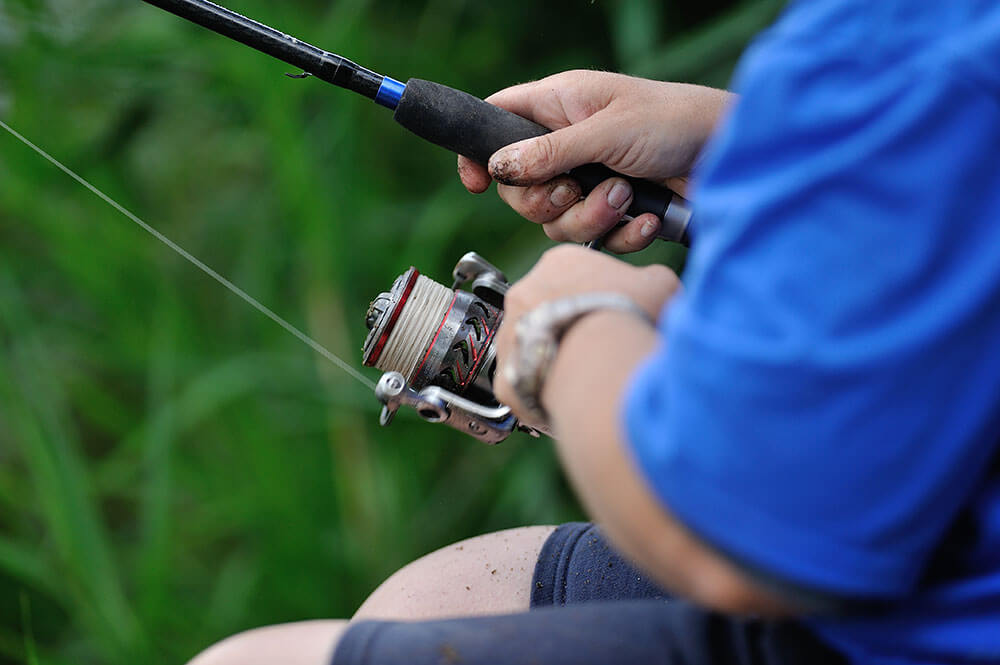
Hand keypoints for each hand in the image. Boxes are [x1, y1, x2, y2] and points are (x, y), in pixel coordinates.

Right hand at [458, 70, 732, 252]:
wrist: (730, 156)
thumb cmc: (675, 121)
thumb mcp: (607, 131)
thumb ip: (550, 151)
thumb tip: (499, 167)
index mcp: (559, 107)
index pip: (496, 122)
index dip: (478, 152)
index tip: (476, 183)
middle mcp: (568, 145)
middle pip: (520, 189)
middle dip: (547, 201)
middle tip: (578, 190)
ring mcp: (590, 181)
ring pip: (556, 221)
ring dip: (591, 218)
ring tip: (625, 197)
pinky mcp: (615, 211)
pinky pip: (594, 239)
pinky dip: (621, 234)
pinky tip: (646, 218)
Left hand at [493, 244, 679, 420]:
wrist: (598, 362)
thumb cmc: (628, 318)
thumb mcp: (660, 284)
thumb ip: (651, 279)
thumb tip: (652, 285)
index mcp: (560, 262)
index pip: (576, 275)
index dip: (600, 296)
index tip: (616, 314)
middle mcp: (524, 293)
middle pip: (550, 309)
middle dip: (573, 328)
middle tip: (603, 348)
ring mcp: (509, 336)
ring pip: (535, 349)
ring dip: (557, 360)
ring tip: (590, 378)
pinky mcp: (504, 379)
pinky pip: (524, 388)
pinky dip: (545, 396)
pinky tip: (571, 400)